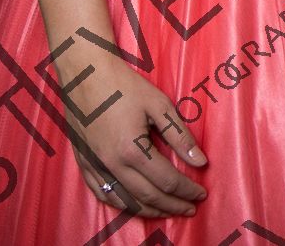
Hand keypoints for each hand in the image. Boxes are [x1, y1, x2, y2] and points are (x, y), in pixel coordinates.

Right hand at [59, 54, 208, 218]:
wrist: (84, 73)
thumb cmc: (123, 85)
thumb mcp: (158, 104)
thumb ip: (180, 136)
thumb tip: (200, 162)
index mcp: (132, 150)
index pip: (167, 180)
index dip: (187, 190)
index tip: (201, 194)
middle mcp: (112, 164)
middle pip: (148, 196)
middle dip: (173, 206)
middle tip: (190, 209)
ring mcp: (95, 166)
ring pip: (125, 201)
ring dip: (149, 211)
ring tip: (168, 211)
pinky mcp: (84, 163)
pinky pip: (102, 194)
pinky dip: (122, 204)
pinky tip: (134, 205)